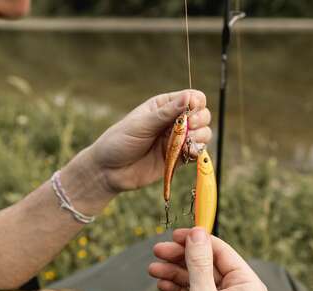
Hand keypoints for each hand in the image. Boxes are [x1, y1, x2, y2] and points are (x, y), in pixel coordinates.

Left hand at [92, 89, 210, 190]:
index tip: (189, 111)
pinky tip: (189, 152)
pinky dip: (198, 151)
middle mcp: (173, 121)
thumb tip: (189, 97)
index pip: (192, 97)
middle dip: (200, 120)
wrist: (109, 171)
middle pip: (202, 114)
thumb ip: (166, 113)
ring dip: (201, 136)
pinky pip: (196, 152)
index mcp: (164, 106)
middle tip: (189, 127)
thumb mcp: (142, 124)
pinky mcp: (178, 158)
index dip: (195, 102)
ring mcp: (177, 140)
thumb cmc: (120, 142)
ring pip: (203, 133)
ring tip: (187, 141)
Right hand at [149, 228, 267, 290]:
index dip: (197, 240)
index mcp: (247, 285)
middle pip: (207, 264)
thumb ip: (199, 264)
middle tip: (158, 251)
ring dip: (175, 273)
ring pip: (198, 280)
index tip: (176, 234)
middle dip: (181, 258)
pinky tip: (163, 284)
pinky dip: (179, 290)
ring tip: (154, 269)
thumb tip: (198, 234)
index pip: (221, 251)